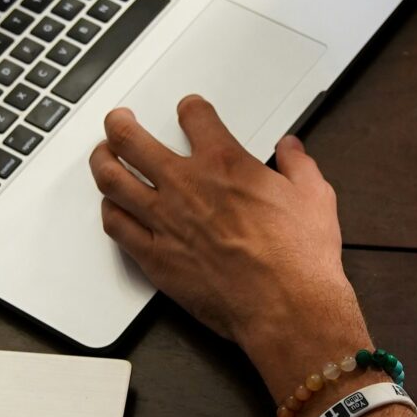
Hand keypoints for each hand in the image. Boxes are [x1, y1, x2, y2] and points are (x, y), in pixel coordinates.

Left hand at [89, 97, 364, 387]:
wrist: (286, 307)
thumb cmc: (299, 257)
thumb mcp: (314, 196)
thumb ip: (298, 164)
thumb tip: (290, 148)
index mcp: (225, 163)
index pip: (194, 116)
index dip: (190, 108)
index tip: (189, 110)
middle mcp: (186, 186)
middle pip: (132, 140)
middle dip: (120, 124)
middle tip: (119, 120)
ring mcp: (165, 221)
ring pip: (112, 180)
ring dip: (102, 161)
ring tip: (102, 155)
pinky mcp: (155, 258)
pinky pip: (117, 227)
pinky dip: (109, 211)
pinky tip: (111, 208)